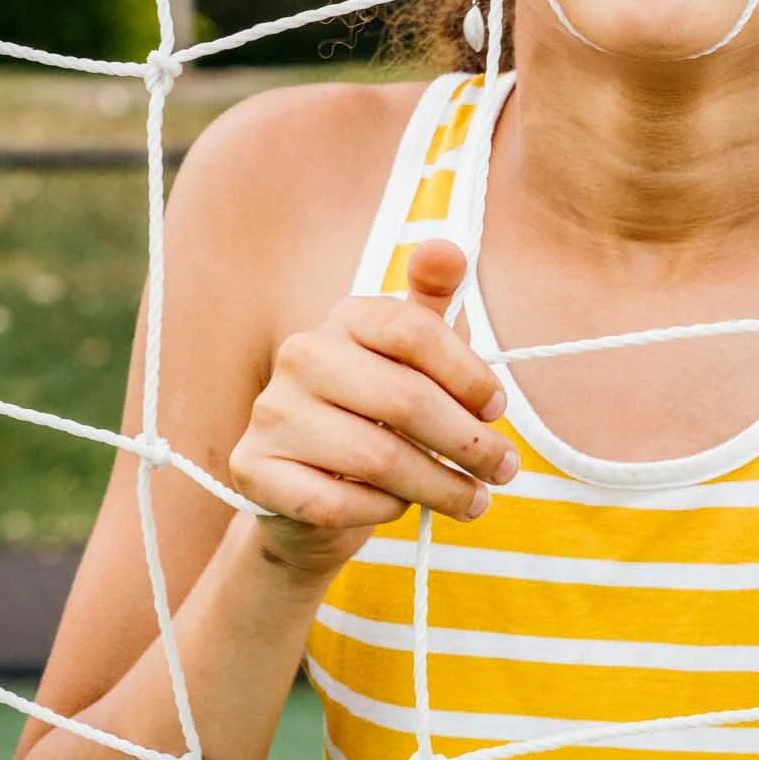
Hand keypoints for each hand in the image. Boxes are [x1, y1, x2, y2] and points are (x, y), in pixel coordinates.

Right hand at [228, 240, 518, 579]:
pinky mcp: (253, 469)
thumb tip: (447, 248)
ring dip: (439, 487)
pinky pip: (336, 502)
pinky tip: (400, 509)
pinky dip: (381, 511)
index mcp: (346, 318)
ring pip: (377, 459)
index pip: (415, 331)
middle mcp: (302, 355)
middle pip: (406, 400)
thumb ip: (433, 304)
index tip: (498, 409)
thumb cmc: (378, 413)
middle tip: (505, 470)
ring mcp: (271, 412)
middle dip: (469, 443)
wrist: (311, 487)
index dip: (468, 374)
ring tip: (474, 501)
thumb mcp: (412, 357)